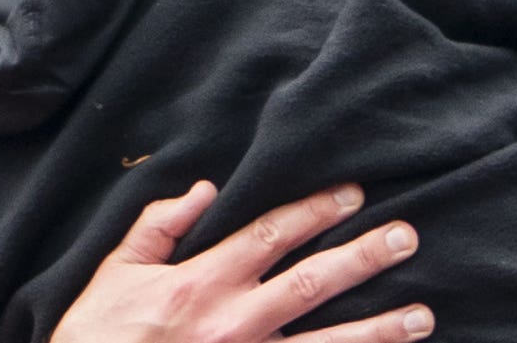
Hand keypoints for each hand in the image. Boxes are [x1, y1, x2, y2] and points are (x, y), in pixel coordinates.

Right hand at [51, 181, 431, 342]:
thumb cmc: (94, 341)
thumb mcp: (114, 276)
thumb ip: (157, 227)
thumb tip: (203, 189)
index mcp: (201, 284)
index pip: (271, 235)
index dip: (316, 210)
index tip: (354, 194)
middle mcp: (232, 323)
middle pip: (313, 283)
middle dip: (364, 258)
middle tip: (408, 237)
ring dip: (378, 331)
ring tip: (423, 316)